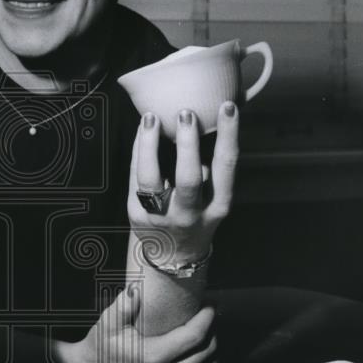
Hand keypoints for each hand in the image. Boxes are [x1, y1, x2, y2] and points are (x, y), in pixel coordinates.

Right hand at [58, 285, 217, 362]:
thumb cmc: (102, 343)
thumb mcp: (108, 322)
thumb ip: (123, 306)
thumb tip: (136, 288)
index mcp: (151, 357)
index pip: (192, 337)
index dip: (206, 319)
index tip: (209, 304)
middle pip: (206, 351)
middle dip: (213, 328)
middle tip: (209, 311)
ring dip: (212, 345)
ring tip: (207, 327)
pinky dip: (207, 361)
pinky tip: (201, 347)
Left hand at [128, 102, 238, 266]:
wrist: (174, 255)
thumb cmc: (198, 213)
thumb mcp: (214, 197)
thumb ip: (210, 166)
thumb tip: (208, 118)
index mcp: (217, 206)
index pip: (225, 167)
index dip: (228, 136)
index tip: (227, 107)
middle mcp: (190, 214)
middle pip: (188, 179)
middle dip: (187, 144)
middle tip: (185, 113)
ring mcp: (160, 217)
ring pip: (151, 179)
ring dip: (149, 145)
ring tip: (150, 118)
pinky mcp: (136, 214)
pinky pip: (134, 177)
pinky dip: (138, 151)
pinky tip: (141, 131)